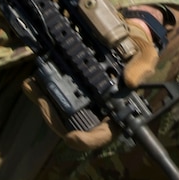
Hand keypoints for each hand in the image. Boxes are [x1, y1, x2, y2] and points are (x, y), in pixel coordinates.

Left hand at [22, 9, 165, 150]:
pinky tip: (32, 81)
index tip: (72, 137)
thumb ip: (142, 68)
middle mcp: (99, 113)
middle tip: (41, 99)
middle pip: (72, 128)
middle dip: (53, 116)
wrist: (127, 39)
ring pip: (60, 115)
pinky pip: (55, 100)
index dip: (87, 140)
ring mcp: (84, 105)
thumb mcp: (146, 56)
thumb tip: (130, 81)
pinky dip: (42, 92)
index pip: (102, 135)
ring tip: (32, 86)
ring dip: (44, 103)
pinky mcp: (72, 93)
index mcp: (118, 113)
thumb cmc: (138, 52)